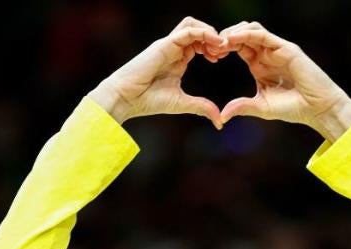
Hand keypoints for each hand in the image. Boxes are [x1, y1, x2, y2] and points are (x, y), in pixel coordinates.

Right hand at [88, 17, 224, 127]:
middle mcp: (173, 49)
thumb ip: (201, 107)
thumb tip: (220, 121)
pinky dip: (202, 33)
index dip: (213, 47)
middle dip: (214, 38)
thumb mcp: (182, 103)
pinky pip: (187, 31)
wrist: (126, 98)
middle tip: (224, 51)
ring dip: (209, 31)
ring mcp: (168, 44)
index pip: (199, 43)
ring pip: (192, 24)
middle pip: (197, 30)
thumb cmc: (148, 100)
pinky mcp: (164, 44)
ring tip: (220, 45)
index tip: (221, 59)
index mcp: (178, 59)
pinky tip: (213, 43)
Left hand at [211, 22, 350, 140]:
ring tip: (220, 41)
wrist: (317, 108)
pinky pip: (263, 34)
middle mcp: (267, 54)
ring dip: (234, 32)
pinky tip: (232, 40)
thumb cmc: (293, 108)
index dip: (222, 48)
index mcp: (259, 65)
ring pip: (251, 29)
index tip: (208, 55)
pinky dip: (246, 34)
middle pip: (242, 34)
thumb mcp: (261, 107)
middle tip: (210, 46)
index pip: (238, 47)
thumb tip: (221, 117)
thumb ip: (242, 107)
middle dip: (225, 37)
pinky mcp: (286, 48)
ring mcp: (277, 49)